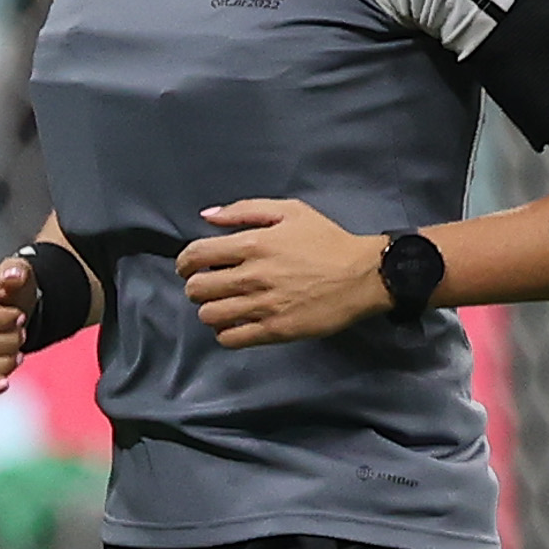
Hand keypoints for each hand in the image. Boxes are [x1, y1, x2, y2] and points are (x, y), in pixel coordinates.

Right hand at [0, 257, 31, 403]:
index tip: (21, 317)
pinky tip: (5, 383)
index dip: (1, 319)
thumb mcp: (17, 276)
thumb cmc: (11, 293)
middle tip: (23, 336)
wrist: (13, 314)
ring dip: (0, 364)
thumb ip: (15, 272)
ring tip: (18, 355)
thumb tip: (13, 275)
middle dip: (6, 343)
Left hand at [181, 198, 390, 346]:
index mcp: (252, 244)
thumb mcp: (290, 211)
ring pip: (210, 316)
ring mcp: (263, 306)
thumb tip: (208, 217)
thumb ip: (245, 210)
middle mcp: (252, 276)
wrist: (363, 276)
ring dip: (210, 311)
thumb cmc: (327, 241)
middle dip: (196, 287)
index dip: (185, 263)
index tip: (189, 267)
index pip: (196, 256)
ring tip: (223, 306)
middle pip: (197, 289)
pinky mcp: (275, 330)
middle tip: (209, 287)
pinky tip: (236, 324)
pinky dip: (226, 333)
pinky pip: (231, 338)